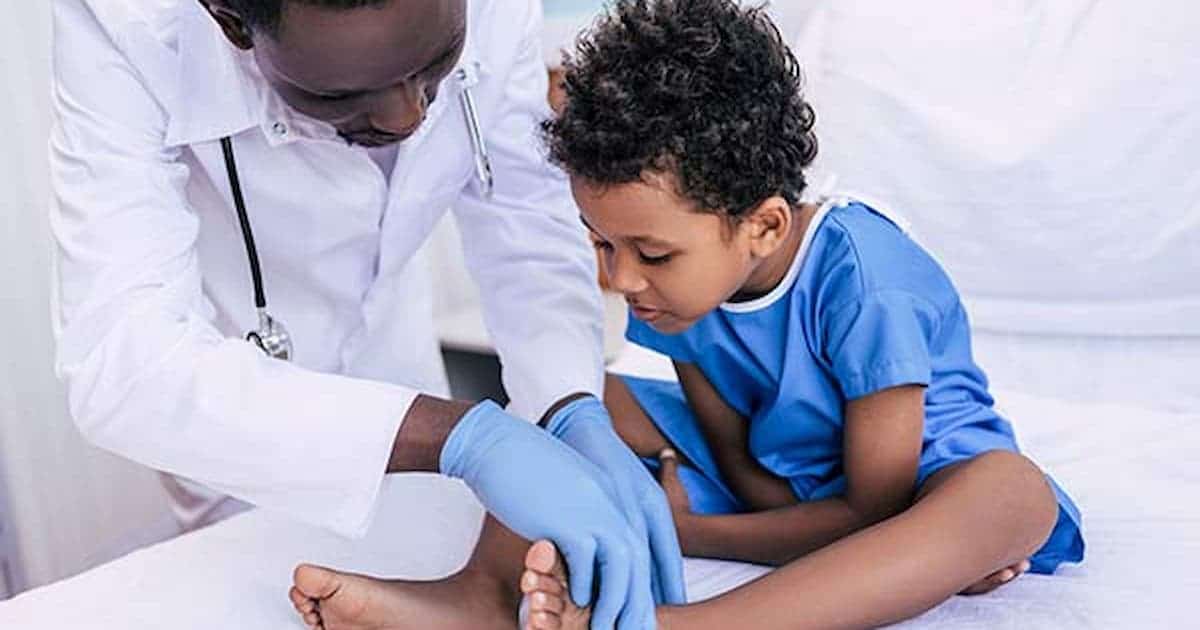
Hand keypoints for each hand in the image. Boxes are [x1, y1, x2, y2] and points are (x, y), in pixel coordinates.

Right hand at [546, 397, 686, 626]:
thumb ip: (593, 512)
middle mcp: (613, 502)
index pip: (652, 544)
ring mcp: (592, 508)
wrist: (496, 443)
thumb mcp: (576, 488)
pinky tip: (576, 598)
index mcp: (618, 494)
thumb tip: (597, 549)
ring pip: (622, 565)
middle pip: (642, 560)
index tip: (653, 607)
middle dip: (642, 601)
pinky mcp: (565, 517)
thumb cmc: (529, 469)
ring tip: (608, 627)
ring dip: (617, 601)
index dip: (660, 580)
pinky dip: (583, 584)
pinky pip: (585, 560)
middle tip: (638, 629)